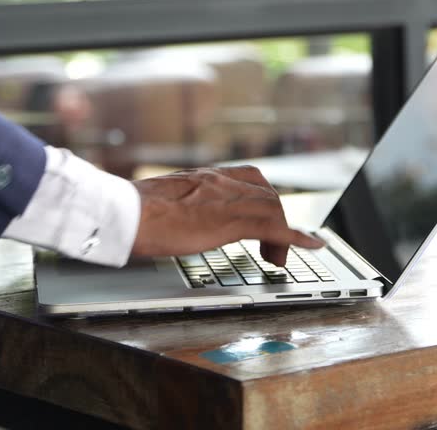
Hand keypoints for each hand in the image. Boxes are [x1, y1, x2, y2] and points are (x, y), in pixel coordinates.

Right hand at [131, 166, 322, 265]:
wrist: (125, 213)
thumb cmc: (130, 212)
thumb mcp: (158, 203)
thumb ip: (176, 207)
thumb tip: (169, 220)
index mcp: (203, 177)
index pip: (249, 178)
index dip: (265, 197)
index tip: (270, 211)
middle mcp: (220, 181)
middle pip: (267, 194)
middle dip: (275, 219)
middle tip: (271, 245)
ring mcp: (228, 199)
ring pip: (273, 209)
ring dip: (282, 234)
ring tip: (275, 258)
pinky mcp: (232, 220)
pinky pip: (276, 226)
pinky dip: (297, 236)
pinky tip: (311, 244)